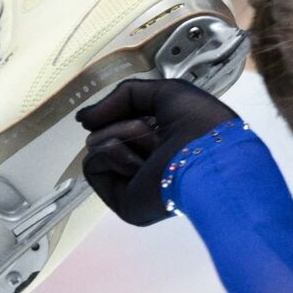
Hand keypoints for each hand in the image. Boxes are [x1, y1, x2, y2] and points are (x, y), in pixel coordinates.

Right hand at [77, 78, 239, 226]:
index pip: (122, 122)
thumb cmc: (200, 122)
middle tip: (158, 133)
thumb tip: (83, 118)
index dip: (118, 112)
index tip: (111, 111)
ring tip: (156, 147)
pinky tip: (141, 164)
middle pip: (106, 130)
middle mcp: (145, 161)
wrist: (209, 152)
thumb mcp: (165, 92)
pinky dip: (114, 155)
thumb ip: (123, 96)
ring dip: (126, 137)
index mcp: (162, 140)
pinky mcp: (121, 200)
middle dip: (128, 124)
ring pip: (97, 144)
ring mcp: (131, 181)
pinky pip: (93, 164)